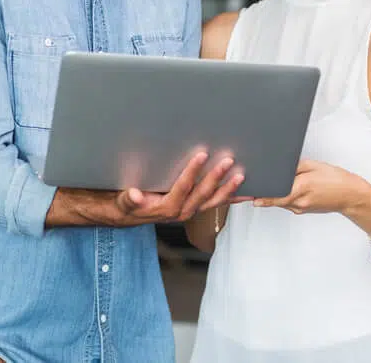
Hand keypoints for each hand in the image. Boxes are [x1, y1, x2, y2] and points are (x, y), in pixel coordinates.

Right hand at [114, 151, 244, 225]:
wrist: (130, 215)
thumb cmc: (127, 204)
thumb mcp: (124, 201)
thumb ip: (129, 198)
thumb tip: (135, 195)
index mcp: (167, 208)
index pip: (183, 187)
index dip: (192, 171)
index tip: (201, 155)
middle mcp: (182, 211)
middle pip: (203, 194)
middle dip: (216, 177)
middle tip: (228, 161)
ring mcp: (191, 210)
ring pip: (213, 201)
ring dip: (228, 189)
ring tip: (241, 175)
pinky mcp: (195, 208)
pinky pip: (216, 204)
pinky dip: (231, 198)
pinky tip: (245, 192)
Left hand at [253, 159, 363, 214]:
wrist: (351, 195)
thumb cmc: (335, 179)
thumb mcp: (313, 166)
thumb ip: (293, 167)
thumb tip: (277, 167)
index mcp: (301, 188)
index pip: (275, 196)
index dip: (261, 197)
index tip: (250, 196)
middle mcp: (300, 202)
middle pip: (275, 200)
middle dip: (266, 194)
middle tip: (256, 187)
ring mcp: (302, 208)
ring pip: (282, 202)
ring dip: (276, 195)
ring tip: (275, 185)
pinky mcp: (305, 210)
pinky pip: (290, 204)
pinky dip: (286, 197)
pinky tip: (291, 188)